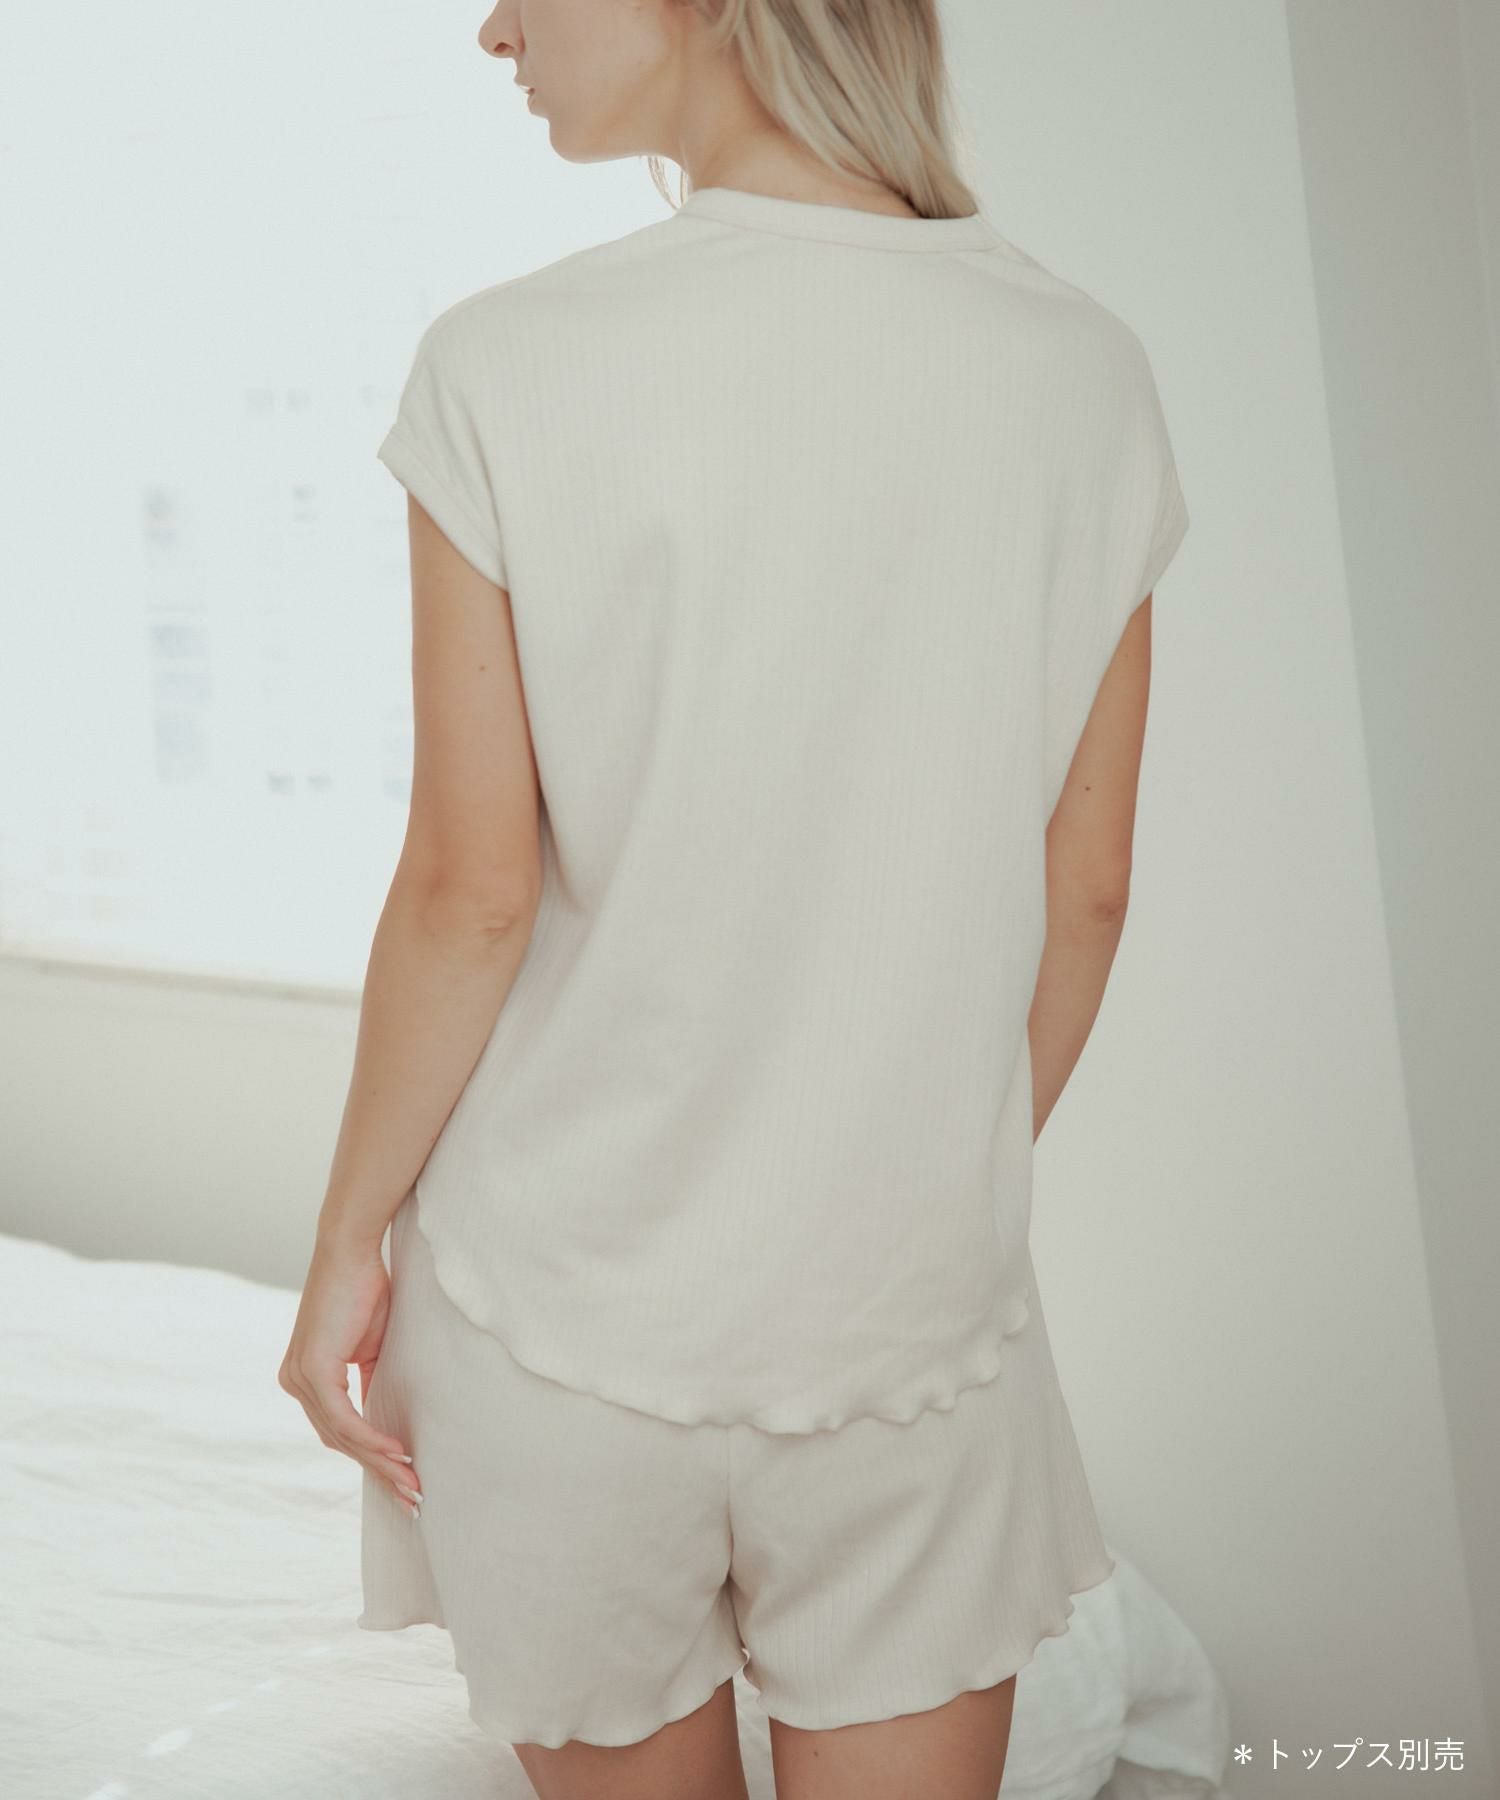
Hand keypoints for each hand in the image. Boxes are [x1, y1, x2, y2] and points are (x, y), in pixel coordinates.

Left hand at [278, 1234, 422, 1516]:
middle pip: (338, 1442)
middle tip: (411, 1495)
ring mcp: (299, 1378)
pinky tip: (397, 1452)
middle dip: (378, 1471)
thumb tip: (381, 1410)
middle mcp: (295, 1382)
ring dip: (380, 1462)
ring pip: (342, 1437)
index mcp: (305, 1377)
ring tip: (412, 1481)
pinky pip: (344, 1419)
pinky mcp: (313, 1371)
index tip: (403, 1476)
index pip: (337, 1430)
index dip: (370, 1456)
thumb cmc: (365, 1288)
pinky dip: (372, 1439)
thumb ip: (368, 1379)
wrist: (350, 1248)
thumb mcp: (369, 1345)